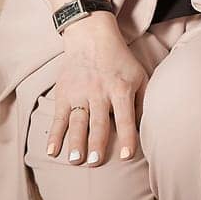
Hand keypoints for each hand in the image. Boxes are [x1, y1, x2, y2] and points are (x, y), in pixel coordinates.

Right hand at [46, 15, 147, 165]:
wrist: (91, 36)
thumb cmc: (120, 60)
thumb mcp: (139, 76)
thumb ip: (144, 100)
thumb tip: (148, 127)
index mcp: (121, 89)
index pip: (125, 117)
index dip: (126, 137)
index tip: (125, 156)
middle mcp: (99, 92)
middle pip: (99, 122)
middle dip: (97, 143)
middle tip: (95, 163)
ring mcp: (79, 93)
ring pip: (78, 121)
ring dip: (76, 142)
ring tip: (76, 160)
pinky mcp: (63, 93)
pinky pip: (59, 117)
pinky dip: (54, 135)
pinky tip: (52, 151)